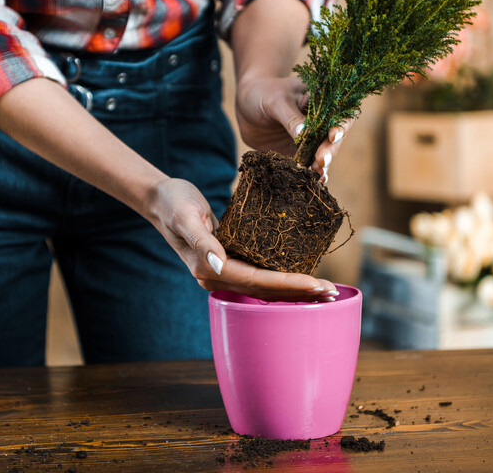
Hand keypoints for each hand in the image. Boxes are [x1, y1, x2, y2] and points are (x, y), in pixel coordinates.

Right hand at [148, 178, 338, 300]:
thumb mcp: (185, 217)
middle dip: (298, 292)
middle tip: (331, 293)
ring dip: (293, 289)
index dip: (288, 283)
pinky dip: (282, 278)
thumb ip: (202, 241)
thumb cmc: (173, 203)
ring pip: (265, 287)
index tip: (316, 284)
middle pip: (265, 291)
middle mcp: (218, 276)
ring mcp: (223, 271)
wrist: (161, 199)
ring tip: (323, 290)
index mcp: (209, 269)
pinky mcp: (229, 261)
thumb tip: (218, 265)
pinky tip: (300, 277)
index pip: (257, 281)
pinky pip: (260, 275)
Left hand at [235, 75, 352, 183]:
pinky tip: (314, 181)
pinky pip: (307, 165)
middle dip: (330, 150)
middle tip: (321, 160)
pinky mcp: (297, 153)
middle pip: (333, 139)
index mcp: (321, 103)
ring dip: (322, 165)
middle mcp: (320, 124)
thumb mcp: (276, 101)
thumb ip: (290, 117)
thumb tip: (304, 134)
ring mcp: (309, 140)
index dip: (342, 125)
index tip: (332, 135)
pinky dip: (311, 174)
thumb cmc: (263, 93)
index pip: (340, 114)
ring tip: (318, 173)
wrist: (245, 103)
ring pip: (322, 155)